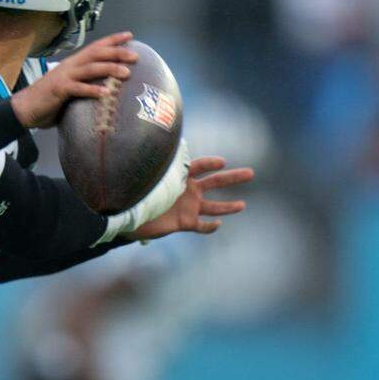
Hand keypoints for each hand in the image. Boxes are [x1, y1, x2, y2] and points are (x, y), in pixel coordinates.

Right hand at [9, 32, 136, 128]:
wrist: (25, 107)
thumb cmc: (50, 99)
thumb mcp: (70, 87)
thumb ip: (85, 83)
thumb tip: (107, 88)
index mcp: (74, 63)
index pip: (95, 47)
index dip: (112, 40)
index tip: (129, 36)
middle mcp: (70, 66)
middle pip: (96, 54)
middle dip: (116, 53)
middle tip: (135, 56)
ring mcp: (64, 77)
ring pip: (90, 68)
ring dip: (109, 69)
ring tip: (126, 72)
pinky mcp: (58, 90)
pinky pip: (78, 88)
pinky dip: (92, 89)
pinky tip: (104, 93)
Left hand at [128, 157, 254, 239]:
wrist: (127, 216)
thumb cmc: (136, 194)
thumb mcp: (147, 180)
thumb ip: (156, 170)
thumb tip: (156, 152)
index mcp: (179, 176)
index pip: (197, 166)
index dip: (210, 163)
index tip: (222, 162)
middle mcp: (187, 190)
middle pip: (214, 182)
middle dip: (233, 178)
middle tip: (251, 173)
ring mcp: (188, 207)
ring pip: (213, 206)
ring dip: (228, 206)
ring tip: (242, 205)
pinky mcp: (184, 223)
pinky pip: (201, 226)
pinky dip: (210, 227)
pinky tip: (217, 225)